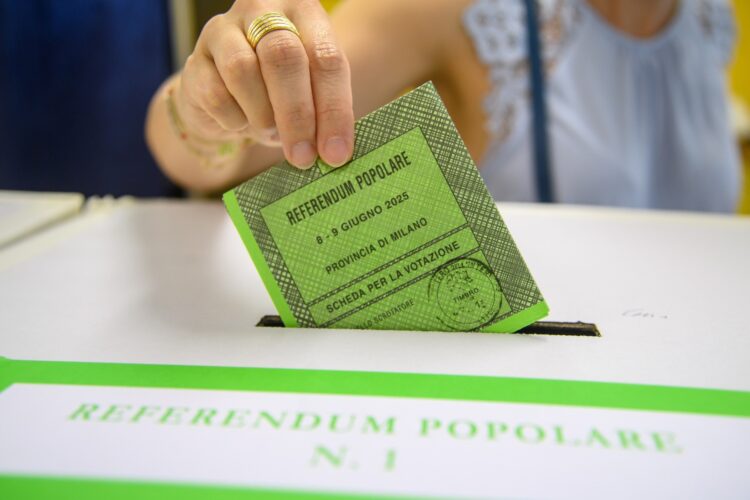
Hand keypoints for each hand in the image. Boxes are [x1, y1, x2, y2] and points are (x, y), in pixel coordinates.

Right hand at [177, 0, 353, 168]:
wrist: (226, 101)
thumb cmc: (278, 95)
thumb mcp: (310, 97)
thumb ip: (323, 114)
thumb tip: (334, 152)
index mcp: (304, 13)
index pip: (326, 57)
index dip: (334, 109)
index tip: (336, 152)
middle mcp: (262, 10)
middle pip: (284, 56)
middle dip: (298, 115)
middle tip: (304, 156)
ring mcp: (223, 30)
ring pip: (243, 70)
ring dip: (262, 115)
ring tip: (271, 133)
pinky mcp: (195, 59)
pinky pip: (214, 93)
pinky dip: (233, 119)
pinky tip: (240, 124)